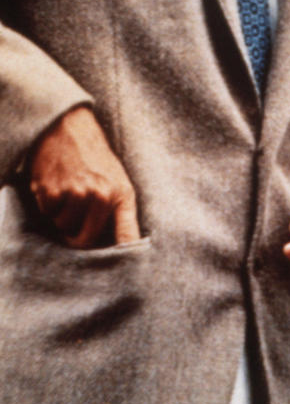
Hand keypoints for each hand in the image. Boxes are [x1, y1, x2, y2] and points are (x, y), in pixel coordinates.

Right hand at [29, 106, 140, 247]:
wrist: (68, 127)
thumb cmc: (95, 158)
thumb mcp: (117, 180)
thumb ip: (118, 211)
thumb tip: (119, 246)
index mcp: (122, 195)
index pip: (127, 235)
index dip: (125, 257)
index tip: (128, 276)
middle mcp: (101, 196)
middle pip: (85, 241)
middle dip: (76, 235)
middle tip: (75, 217)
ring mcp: (76, 194)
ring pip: (63, 227)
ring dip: (61, 216)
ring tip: (67, 191)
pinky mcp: (53, 191)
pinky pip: (47, 213)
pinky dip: (47, 203)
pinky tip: (55, 184)